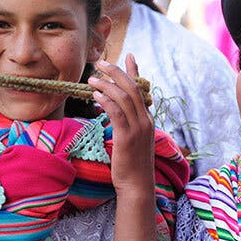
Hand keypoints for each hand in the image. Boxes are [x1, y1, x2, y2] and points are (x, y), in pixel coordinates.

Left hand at [90, 56, 154, 197]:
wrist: (137, 185)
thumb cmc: (132, 165)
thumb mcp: (132, 140)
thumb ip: (126, 124)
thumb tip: (113, 111)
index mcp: (148, 119)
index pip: (141, 89)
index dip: (134, 71)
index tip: (128, 55)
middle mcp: (146, 120)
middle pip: (133, 88)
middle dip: (117, 72)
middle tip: (101, 62)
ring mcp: (138, 128)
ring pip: (124, 98)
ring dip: (107, 85)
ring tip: (92, 79)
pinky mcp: (128, 136)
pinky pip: (117, 113)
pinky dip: (106, 101)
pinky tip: (95, 96)